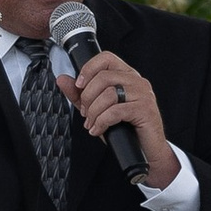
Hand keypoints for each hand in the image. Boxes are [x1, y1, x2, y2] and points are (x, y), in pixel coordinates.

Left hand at [65, 50, 176, 189]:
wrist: (147, 151)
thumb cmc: (125, 129)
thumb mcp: (98, 109)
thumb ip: (80, 94)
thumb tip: (62, 79)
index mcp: (127, 76)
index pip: (106, 58)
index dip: (88, 69)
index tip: (79, 85)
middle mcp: (137, 81)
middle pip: (104, 77)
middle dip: (88, 97)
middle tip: (85, 113)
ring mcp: (143, 95)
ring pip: (109, 94)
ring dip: (94, 112)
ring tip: (92, 123)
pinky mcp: (145, 110)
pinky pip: (116, 111)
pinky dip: (102, 122)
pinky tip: (99, 130)